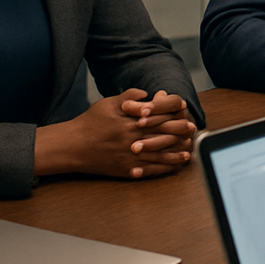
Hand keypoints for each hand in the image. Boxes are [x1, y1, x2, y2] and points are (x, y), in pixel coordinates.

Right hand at [34, 88, 196, 178]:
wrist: (72, 146)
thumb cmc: (90, 122)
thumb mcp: (108, 103)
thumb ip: (129, 96)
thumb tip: (148, 93)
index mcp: (129, 121)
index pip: (157, 116)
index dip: (173, 113)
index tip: (184, 111)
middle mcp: (131, 139)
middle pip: (162, 135)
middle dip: (180, 132)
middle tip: (193, 130)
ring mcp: (130, 156)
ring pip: (159, 155)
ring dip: (176, 152)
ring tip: (188, 150)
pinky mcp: (126, 169)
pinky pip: (149, 170)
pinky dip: (163, 168)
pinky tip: (173, 165)